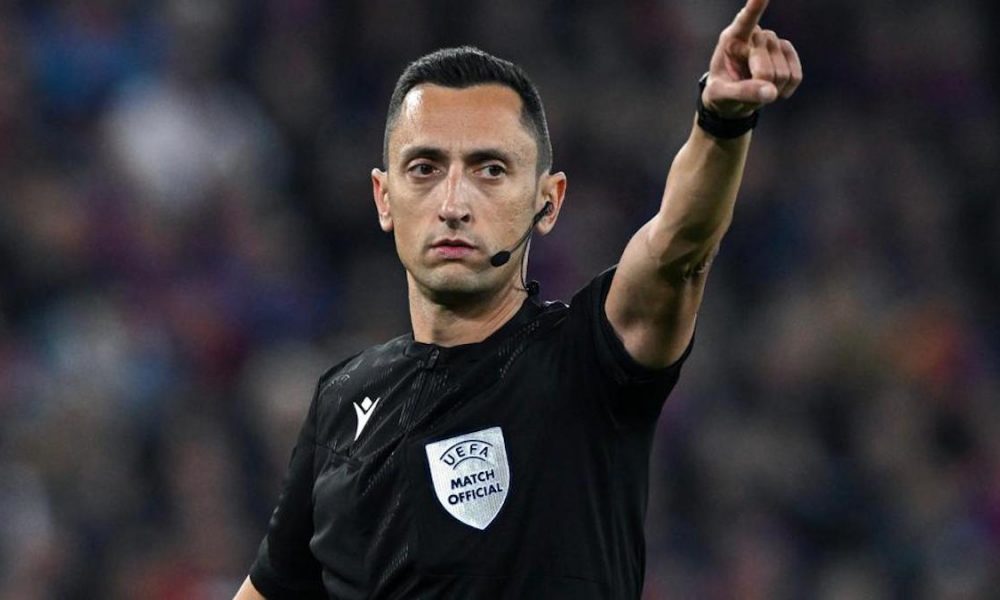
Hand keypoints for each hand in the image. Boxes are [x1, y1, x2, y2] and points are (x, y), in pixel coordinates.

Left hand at [702, 0, 801, 117]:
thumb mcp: (721, 95)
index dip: (755, 7)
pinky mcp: (787, 53)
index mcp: (732, 39)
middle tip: (743, 89)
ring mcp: (773, 42)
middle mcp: (755, 35)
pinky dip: (785, 89)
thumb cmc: (720, 93)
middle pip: (766, 66)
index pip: (746, 20)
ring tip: (755, 87)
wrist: (733, 99)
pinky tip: (772, 90)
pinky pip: (795, 76)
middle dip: (757, 85)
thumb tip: (771, 92)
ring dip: (771, 89)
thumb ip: (742, 93)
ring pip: (782, 73)